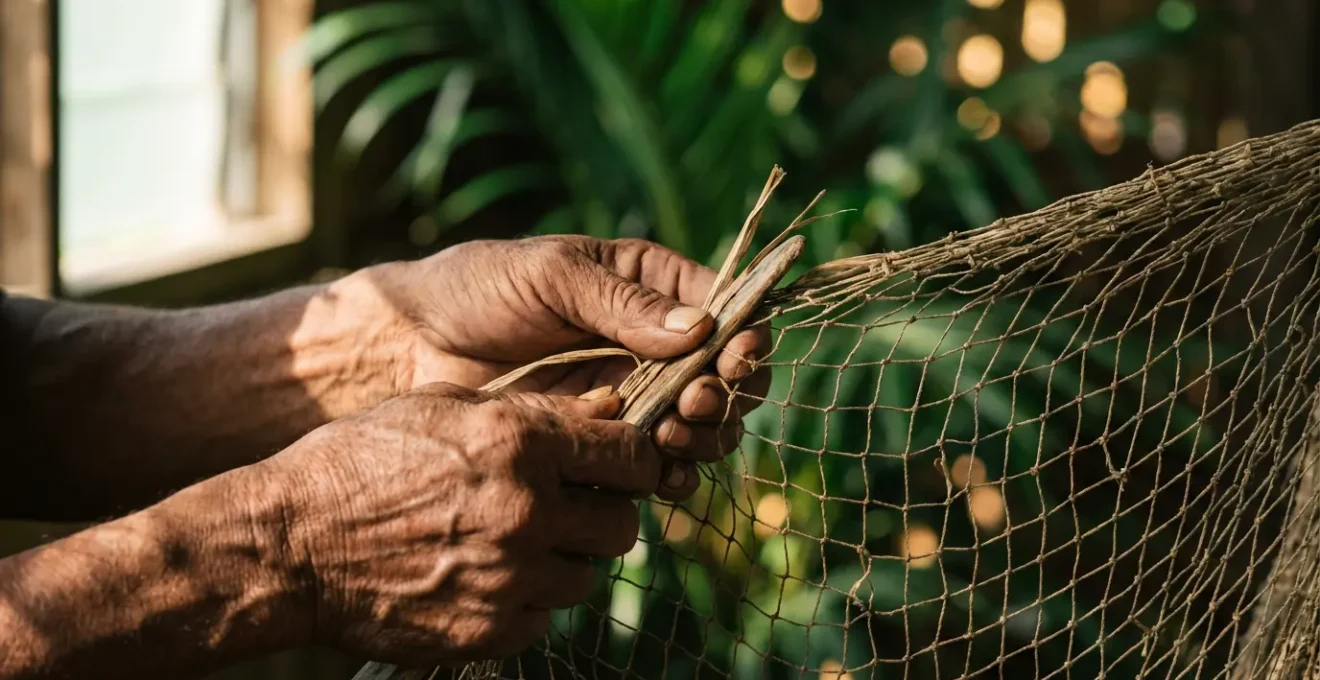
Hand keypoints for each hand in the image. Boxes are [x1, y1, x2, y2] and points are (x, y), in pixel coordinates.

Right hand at [262, 382, 656, 665]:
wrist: (291, 545)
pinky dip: (525, 601)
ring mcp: (509, 578)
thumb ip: (531, 410)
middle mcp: (524, 511)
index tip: (620, 466)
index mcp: (517, 443)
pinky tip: (483, 578)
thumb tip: (609, 410)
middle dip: (602, 514)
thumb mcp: (441, 407)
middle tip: (566, 509)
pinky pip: (543, 617)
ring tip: (510, 542)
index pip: (630, 455)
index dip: (632, 460)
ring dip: (562, 560)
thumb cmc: (362, 460)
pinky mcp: (490, 631)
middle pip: (622, 525)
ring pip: (587, 576)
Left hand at [356, 236, 770, 499]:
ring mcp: (629, 394)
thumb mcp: (550, 278)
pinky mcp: (602, 441)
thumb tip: (700, 330)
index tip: (735, 358)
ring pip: (698, 425)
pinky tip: (661, 475)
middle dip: (722, 394)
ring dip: (702, 436)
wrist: (409, 348)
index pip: (724, 308)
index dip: (743, 335)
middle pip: (723, 375)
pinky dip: (670, 472)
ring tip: (671, 438)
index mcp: (647, 284)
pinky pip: (655, 462)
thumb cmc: (477, 290)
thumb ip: (623, 303)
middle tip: (693, 404)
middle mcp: (649, 342)